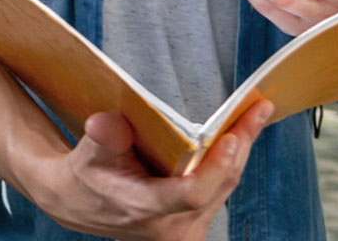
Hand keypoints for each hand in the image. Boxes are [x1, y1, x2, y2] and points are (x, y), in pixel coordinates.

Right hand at [13, 100, 273, 240]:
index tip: (233, 137)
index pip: (192, 194)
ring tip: (256, 114)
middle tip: (259, 110)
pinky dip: (230, 160)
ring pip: (224, 186)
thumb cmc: (86, 174)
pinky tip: (240, 135)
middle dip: (242, 144)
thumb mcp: (87, 153)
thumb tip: (107, 122)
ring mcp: (185, 231)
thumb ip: (102, 138)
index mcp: (144, 210)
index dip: (216, 167)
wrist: (78, 203)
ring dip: (240, 150)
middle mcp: (170, 229)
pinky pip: (220, 189)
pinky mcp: (192, 225)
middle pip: (219, 185)